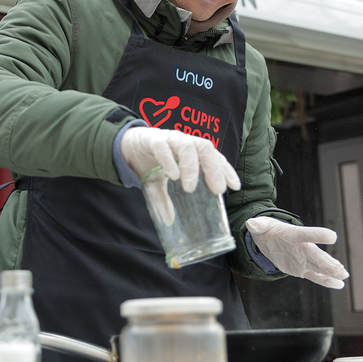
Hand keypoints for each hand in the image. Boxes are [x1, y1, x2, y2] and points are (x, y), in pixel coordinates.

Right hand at [120, 126, 240, 193]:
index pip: (214, 156)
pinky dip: (169, 160)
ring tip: (190, 187)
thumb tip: (168, 221)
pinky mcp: (151, 139)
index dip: (226, 169)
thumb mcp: (162, 181)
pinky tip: (172, 174)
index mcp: (192, 151)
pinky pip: (162, 146)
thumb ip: (166, 198)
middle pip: (205, 148)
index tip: (235, 186)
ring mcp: (169, 139)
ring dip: (191, 166)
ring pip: (187, 146)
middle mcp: (184, 142)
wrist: (127, 144)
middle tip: (217, 189)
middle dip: (214, 168)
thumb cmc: (153, 161)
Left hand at [245, 217, 348, 288]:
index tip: (332, 236)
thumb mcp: (261, 226)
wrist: (270, 239)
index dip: (318, 235)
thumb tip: (250, 223)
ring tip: (343, 276)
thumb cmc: (268, 230)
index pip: (307, 234)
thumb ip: (257, 225)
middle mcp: (303, 248)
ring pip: (320, 267)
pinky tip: (339, 285)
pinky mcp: (302, 269)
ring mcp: (304, 259)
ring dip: (331, 272)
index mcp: (294, 235)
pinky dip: (326, 281)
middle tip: (341, 270)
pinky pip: (315, 276)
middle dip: (329, 263)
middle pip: (317, 256)